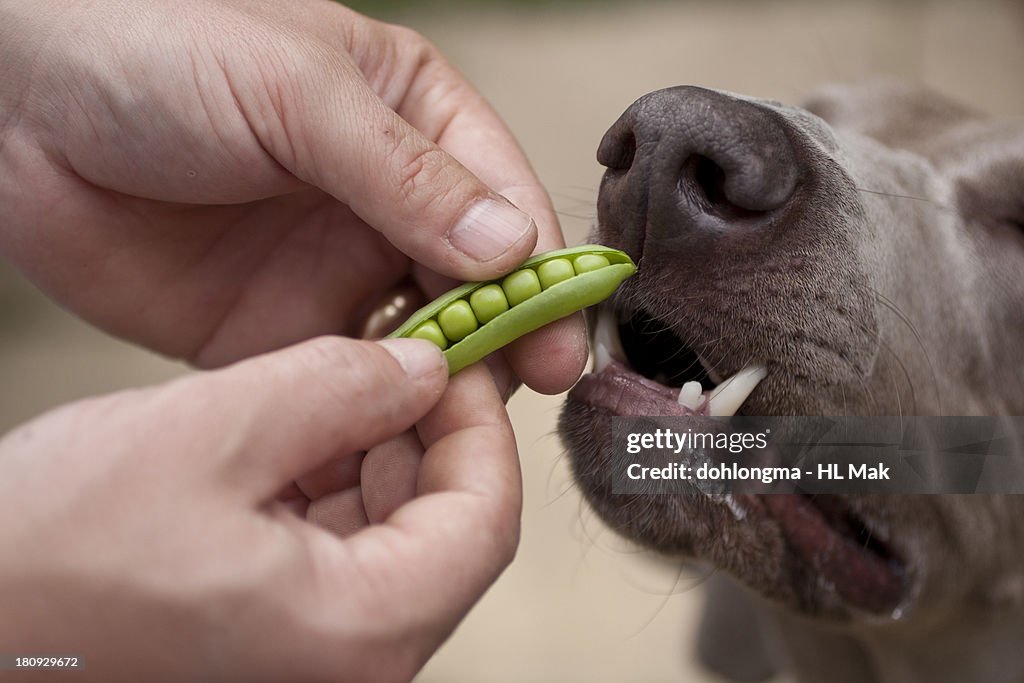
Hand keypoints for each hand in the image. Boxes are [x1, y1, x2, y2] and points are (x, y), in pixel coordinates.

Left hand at [0, 0, 586, 392]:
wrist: (18, 110)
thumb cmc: (151, 49)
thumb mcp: (295, 90)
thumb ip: (403, 172)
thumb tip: (507, 246)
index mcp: (413, 120)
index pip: (505, 198)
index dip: (540, 268)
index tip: (561, 331)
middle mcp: (387, 200)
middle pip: (479, 281)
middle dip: (508, 333)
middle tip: (528, 388)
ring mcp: (336, 269)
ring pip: (424, 337)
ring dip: (450, 377)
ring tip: (463, 417)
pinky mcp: (282, 329)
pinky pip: (350, 377)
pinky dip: (377, 406)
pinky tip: (392, 429)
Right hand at [0, 337, 519, 681]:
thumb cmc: (48, 558)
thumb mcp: (210, 435)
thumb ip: (338, 387)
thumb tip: (425, 365)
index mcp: (357, 633)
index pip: (485, 520)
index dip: (480, 422)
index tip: (459, 353)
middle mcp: (351, 660)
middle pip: (448, 526)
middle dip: (429, 429)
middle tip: (403, 350)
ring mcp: (314, 650)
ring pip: (397, 531)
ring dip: (380, 448)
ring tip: (343, 378)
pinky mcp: (276, 630)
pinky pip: (341, 547)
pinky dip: (335, 478)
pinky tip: (301, 426)